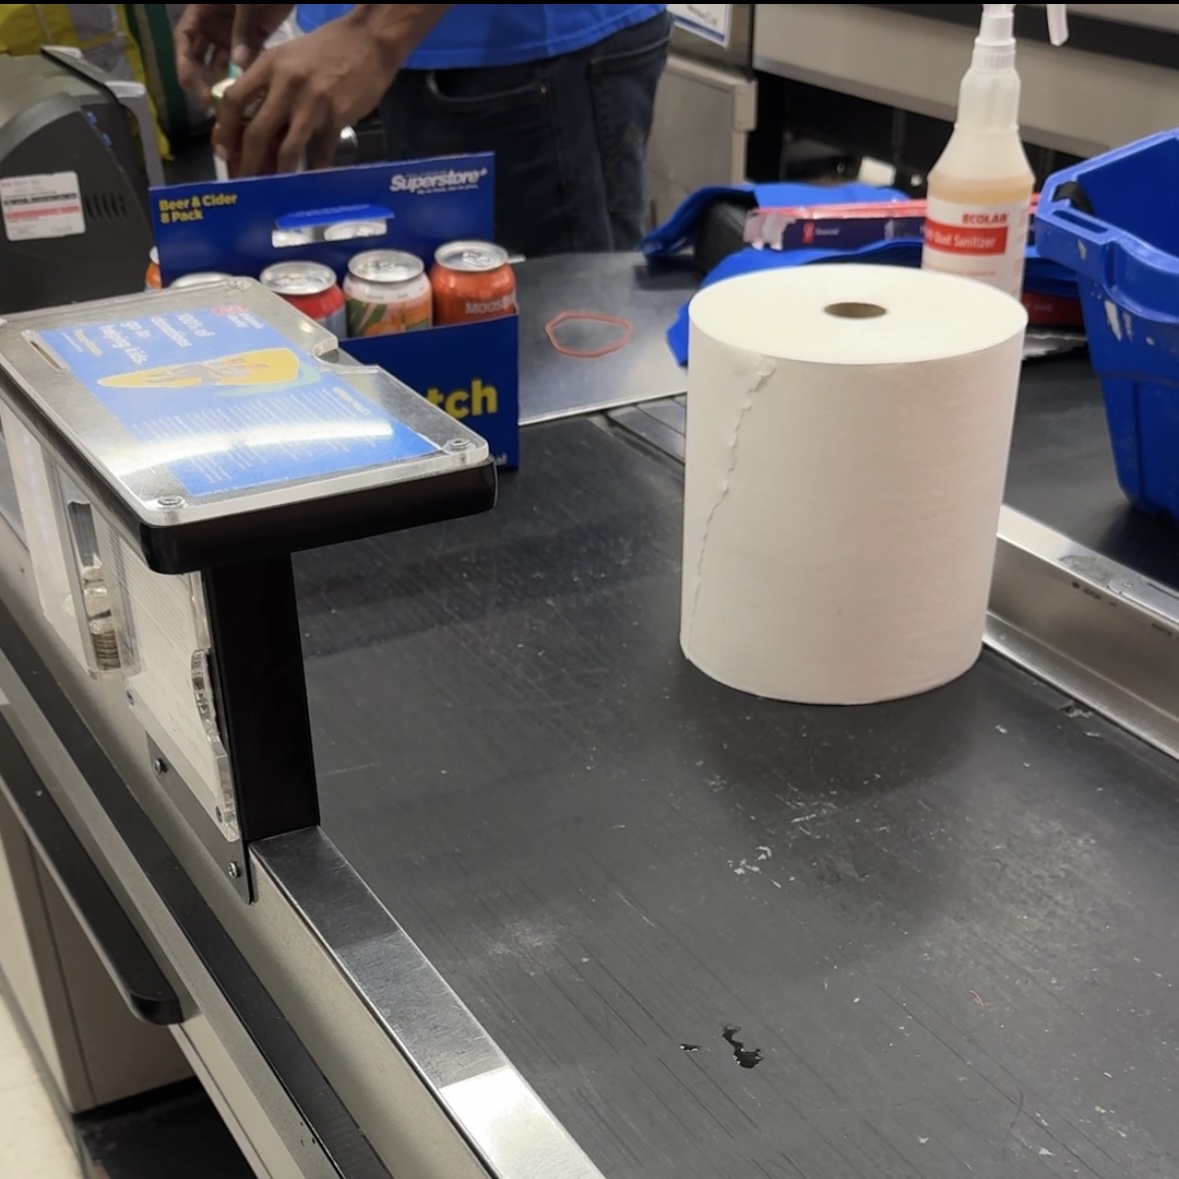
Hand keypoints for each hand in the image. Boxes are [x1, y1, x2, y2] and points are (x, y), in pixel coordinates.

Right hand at [174, 3, 293, 103]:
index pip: (184, 40)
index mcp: (201, 11)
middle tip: (214, 105)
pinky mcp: (255, 40)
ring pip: (224, 65)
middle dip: (204, 81)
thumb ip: (242, 28)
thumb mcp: (245, 1)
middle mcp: (213, 26)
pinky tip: (252, 97)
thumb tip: (239, 64)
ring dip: (227, 84)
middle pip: (200, 58)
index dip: (184, 64)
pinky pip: (247, 63)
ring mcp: (233, 35)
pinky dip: (248, 78)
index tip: (192, 86)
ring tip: (234, 107)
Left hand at [214, 5, 448, 176]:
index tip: (224, 151)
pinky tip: (312, 179)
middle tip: (247, 181)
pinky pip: (322, 151)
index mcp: (270, 65)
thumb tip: (255, 118)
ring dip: (279, 173)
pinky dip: (316, 169)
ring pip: (288, 148)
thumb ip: (270, 82)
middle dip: (249, 162)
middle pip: (257, 131)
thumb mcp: (289, 56)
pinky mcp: (338, 115)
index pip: (235, 100)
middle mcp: (286, 83)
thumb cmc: (328, 49)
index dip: (225, 130)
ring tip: (276, 187)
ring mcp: (313, 101)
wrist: (368, 40)